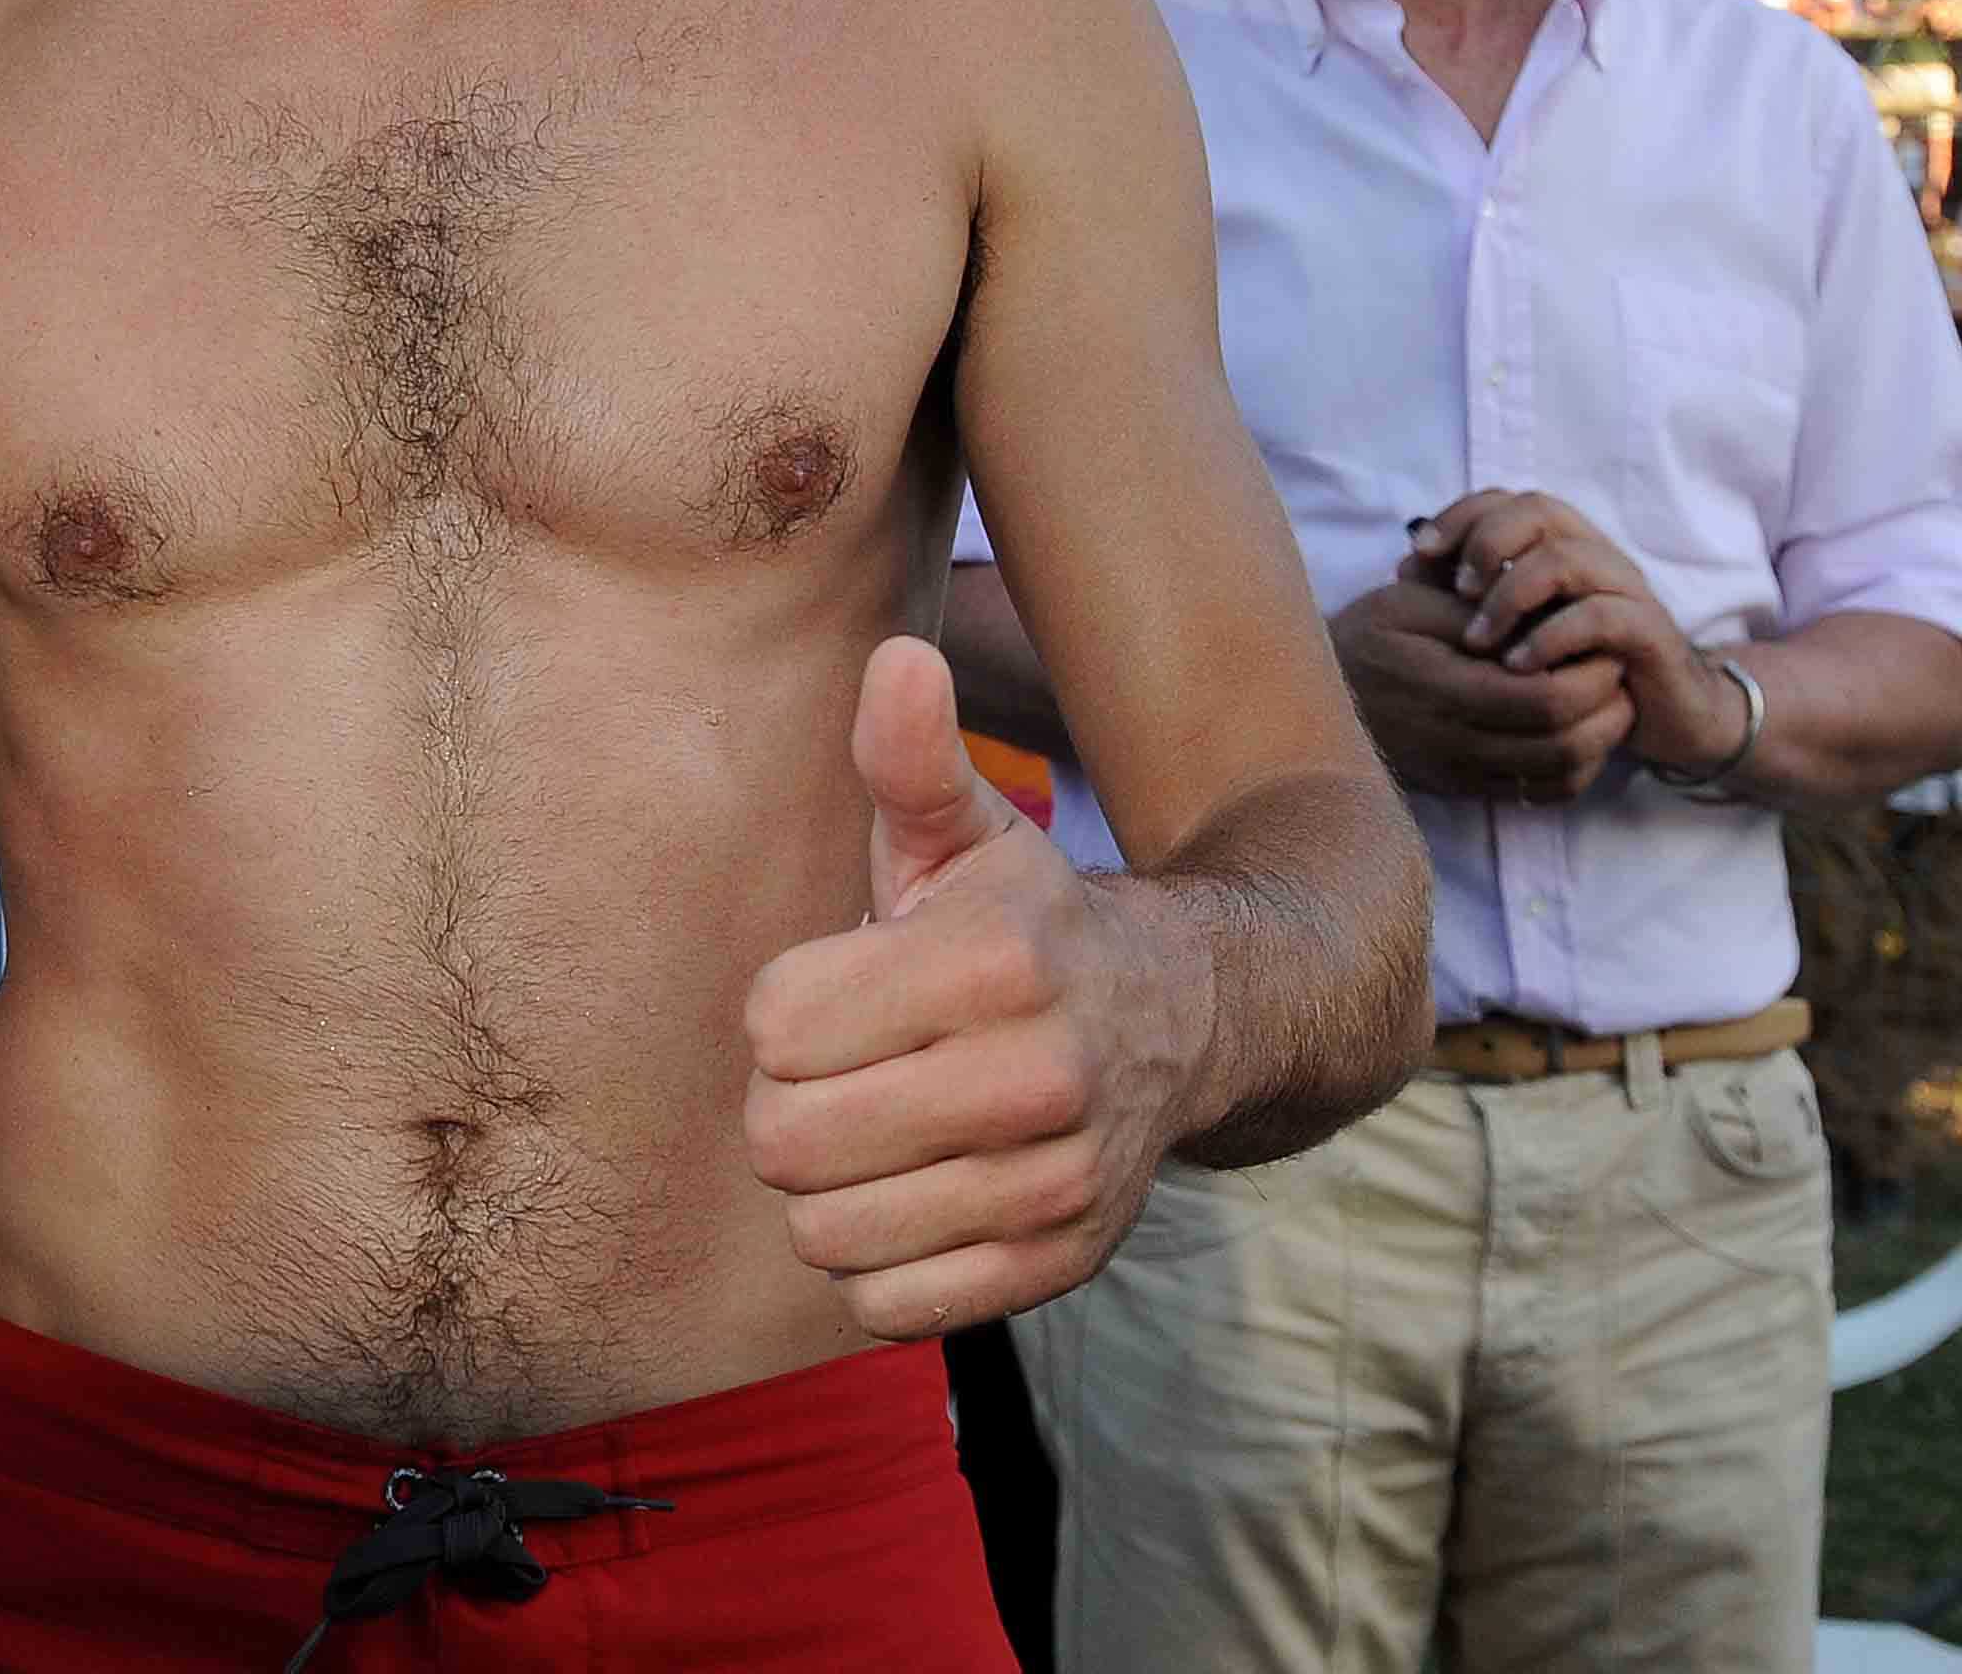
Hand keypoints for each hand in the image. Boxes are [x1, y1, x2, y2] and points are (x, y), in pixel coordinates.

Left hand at [741, 639, 1199, 1340]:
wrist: (1186, 1025)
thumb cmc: (1025, 925)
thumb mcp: (967, 835)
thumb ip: (911, 757)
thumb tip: (896, 657)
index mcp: (994, 960)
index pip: (776, 1025)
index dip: (783, 1012)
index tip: (832, 994)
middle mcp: (1038, 1076)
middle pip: (787, 1139)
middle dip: (788, 1103)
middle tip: (839, 1074)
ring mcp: (1055, 1183)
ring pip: (826, 1232)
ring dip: (825, 1189)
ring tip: (873, 1134)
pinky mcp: (1057, 1268)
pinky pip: (886, 1304)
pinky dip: (873, 1263)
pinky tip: (910, 1197)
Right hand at [1328, 575, 1631, 800]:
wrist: (1310, 696)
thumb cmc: (1365, 638)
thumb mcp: (1406, 603)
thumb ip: (1474, 612)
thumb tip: (1541, 619)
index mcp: (1444, 689)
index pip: (1548, 699)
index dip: (1591, 673)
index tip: (1598, 638)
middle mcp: (1455, 742)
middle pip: (1565, 744)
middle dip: (1607, 706)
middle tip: (1612, 668)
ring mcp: (1460, 772)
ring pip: (1560, 775)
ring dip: (1599, 740)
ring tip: (1602, 700)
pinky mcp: (1464, 787)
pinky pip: (1539, 794)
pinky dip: (1575, 768)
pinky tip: (1575, 733)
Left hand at [1409, 491, 1733, 779]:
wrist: (1660, 714)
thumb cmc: (1574, 665)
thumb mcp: (1514, 627)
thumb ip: (1466, 594)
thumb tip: (1406, 565)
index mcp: (1561, 544)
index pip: (1508, 499)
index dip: (1460, 515)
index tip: (1418, 553)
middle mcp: (1596, 554)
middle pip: (1539, 509)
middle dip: (1485, 543)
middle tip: (1457, 592)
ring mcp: (1627, 589)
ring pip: (1566, 558)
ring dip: (1511, 595)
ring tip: (1477, 639)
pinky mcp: (1651, 631)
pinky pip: (1602, 615)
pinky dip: (1552, 637)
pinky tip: (1517, 666)